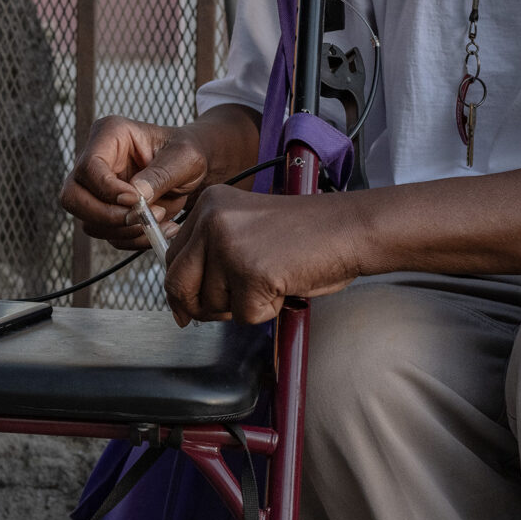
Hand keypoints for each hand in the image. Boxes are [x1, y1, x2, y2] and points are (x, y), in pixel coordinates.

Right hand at [59, 117, 211, 248]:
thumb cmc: (188, 153)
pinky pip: (107, 234)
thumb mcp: (184, 158)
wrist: (192, 170)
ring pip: (88, 221)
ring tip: (161, 220)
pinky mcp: (104, 210)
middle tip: (141, 218)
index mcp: (109, 134)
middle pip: (72, 197)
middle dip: (106, 216)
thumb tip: (135, 196)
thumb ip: (160, 175)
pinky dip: (133, 239)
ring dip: (125, 231)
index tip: (137, 201)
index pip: (89, 167)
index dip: (108, 190)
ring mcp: (96, 188)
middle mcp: (95, 160)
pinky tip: (160, 229)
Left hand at [164, 188, 364, 324]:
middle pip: (179, 284)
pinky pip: (245, 315)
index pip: (172, 257)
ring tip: (273, 279)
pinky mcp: (251, 273)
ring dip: (242, 305)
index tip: (184, 307)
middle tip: (227, 308)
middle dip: (198, 307)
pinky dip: (267, 310)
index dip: (179, 289)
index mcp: (209, 204)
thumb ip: (211, 256)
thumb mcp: (247, 231)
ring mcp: (230, 246)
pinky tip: (284, 284)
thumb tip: (182, 305)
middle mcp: (212, 220)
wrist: (349, 229)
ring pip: (213, 305)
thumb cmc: (307, 234)